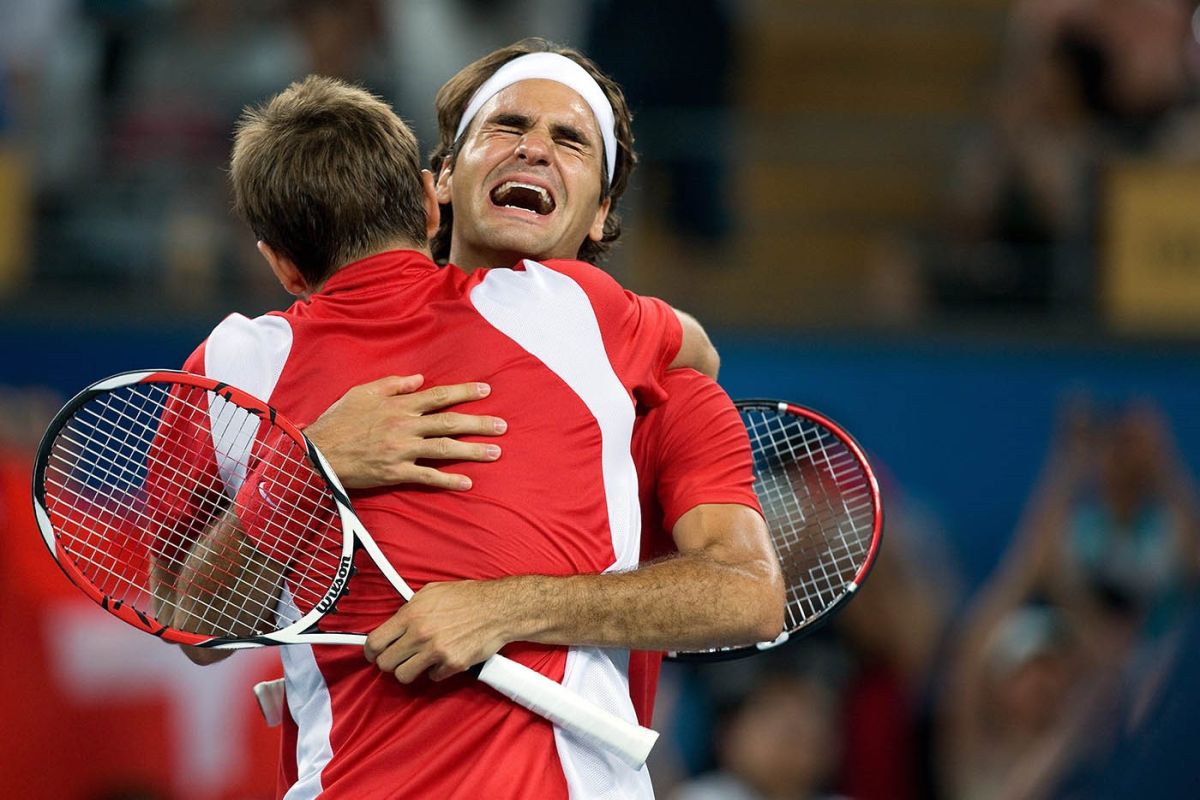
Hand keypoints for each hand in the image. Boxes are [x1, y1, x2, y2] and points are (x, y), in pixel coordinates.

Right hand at [304, 375, 505, 489]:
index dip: (464, 392)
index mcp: (399, 405)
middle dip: (479, 423)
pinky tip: (467, 482)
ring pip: (445, 448)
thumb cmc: (338, 421)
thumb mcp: (362, 392)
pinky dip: (448, 480)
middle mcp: (405, 425)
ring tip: (495, 452)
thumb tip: (419, 379)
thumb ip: (393, 384)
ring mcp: (402, 450)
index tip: (486, 390)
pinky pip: (428, 476)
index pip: (439, 395)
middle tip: (502, 426)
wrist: (317, 452)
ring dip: (473, 451)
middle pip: (450, 422)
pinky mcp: (396, 472)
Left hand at [364, 580, 511, 682]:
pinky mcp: (452, 665)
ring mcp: (436, 652)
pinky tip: (443, 658)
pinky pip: (432, 677)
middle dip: (390, 662)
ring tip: (419, 661)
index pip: (375, 642)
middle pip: (386, 664)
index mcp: (411, 615)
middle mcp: (420, 634)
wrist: (498, 608)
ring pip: (404, 676)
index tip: (373, 655)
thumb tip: (395, 623)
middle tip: (398, 658)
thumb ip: (409, 609)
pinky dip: (436, 671)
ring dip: (410, 670)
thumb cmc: (468, 597)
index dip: (370, 652)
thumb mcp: (431, 592)